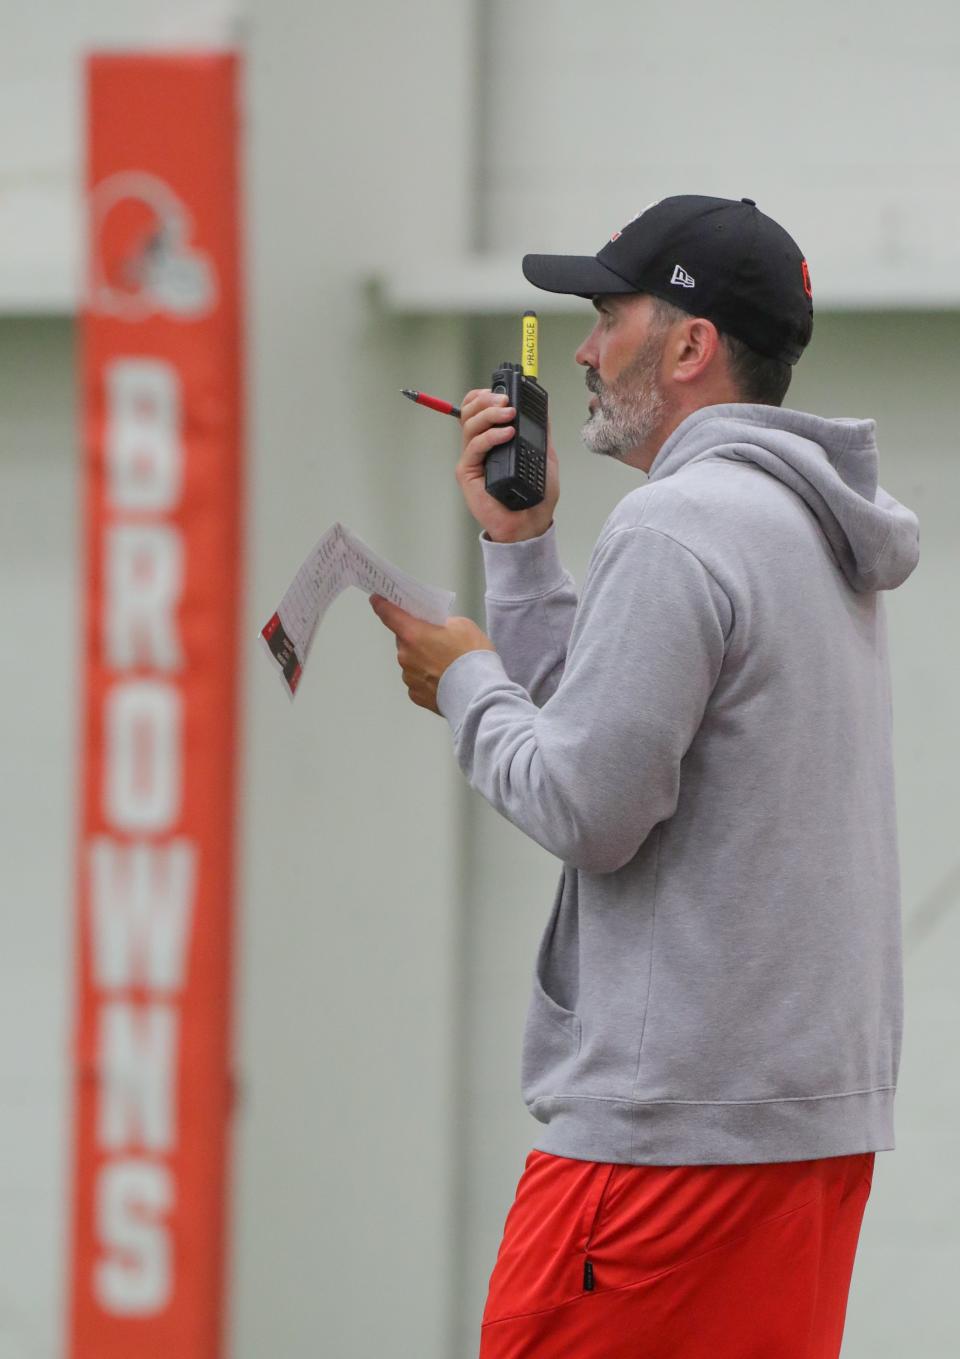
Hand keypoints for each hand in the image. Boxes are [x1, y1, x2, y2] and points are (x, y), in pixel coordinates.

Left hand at [369, 594, 495, 714]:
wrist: (479, 692)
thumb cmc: (471, 658)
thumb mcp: (462, 625)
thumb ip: (443, 623)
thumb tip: (438, 629)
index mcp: (413, 634)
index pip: (389, 614)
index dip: (382, 605)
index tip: (377, 600)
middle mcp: (405, 655)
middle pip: (404, 640)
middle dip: (417, 637)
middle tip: (438, 640)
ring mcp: (409, 677)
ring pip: (411, 662)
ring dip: (423, 660)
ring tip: (447, 664)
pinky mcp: (416, 694)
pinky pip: (417, 681)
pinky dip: (427, 678)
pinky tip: (445, 678)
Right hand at [457, 389, 558, 542]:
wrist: (531, 524)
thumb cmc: (535, 496)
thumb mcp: (544, 456)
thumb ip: (541, 431)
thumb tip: (543, 407)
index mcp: (493, 439)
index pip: (479, 409)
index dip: (486, 396)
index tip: (505, 392)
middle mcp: (479, 447)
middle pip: (470, 412)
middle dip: (486, 400)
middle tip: (506, 401)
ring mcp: (473, 459)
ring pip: (469, 425)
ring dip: (489, 414)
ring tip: (510, 415)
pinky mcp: (468, 473)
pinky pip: (474, 447)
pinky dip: (490, 437)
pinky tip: (507, 434)